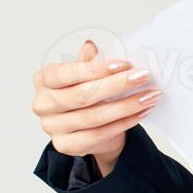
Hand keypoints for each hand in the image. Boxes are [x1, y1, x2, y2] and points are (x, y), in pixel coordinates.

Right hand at [31, 39, 161, 174]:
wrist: (90, 126)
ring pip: (94, 116)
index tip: (125, 64)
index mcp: (44, 79)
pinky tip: (141, 112)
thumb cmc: (86, 94)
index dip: (97, 69)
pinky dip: (124, 122)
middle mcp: (43, 104)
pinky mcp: (65, 145)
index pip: (68, 73)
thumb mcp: (86, 74)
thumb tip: (90, 46)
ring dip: (127, 105)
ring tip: (149, 95)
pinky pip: (99, 134)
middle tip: (143, 77)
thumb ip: (87, 62)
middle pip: (83, 95)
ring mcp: (52, 127)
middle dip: (117, 85)